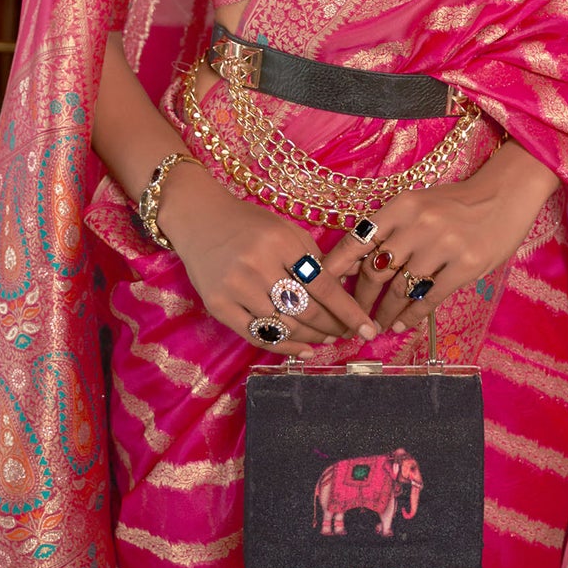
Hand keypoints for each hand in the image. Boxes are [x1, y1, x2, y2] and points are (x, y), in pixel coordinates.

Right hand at [157, 162, 379, 350]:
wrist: (199, 219)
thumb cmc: (249, 224)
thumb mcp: (285, 229)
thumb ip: (312, 258)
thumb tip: (343, 294)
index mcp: (280, 241)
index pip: (323, 285)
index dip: (348, 311)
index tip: (368, 328)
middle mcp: (257, 265)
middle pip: (306, 310)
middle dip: (333, 326)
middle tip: (347, 333)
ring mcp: (235, 288)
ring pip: (285, 326)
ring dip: (312, 337)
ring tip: (327, 337)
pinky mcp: (218, 306)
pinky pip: (258, 335)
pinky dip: (284, 346)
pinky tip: (303, 348)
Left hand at [322, 139, 558, 336]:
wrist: (505, 194)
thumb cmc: (457, 202)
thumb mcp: (419, 205)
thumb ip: (391, 229)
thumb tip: (356, 264)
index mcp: (402, 204)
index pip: (358, 239)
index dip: (337, 267)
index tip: (322, 287)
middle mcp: (419, 224)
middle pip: (376, 270)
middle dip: (360, 299)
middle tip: (354, 317)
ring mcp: (443, 245)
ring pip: (400, 289)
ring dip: (385, 313)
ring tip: (378, 325)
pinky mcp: (465, 266)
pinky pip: (428, 298)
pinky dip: (411, 315)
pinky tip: (403, 324)